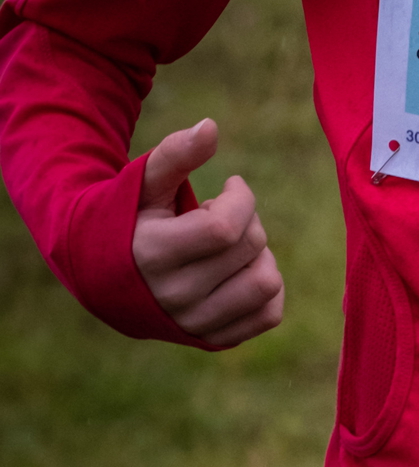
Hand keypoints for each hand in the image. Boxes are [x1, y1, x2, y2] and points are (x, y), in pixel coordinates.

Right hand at [132, 119, 284, 348]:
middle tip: (223, 215)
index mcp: (154, 254)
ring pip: (266, 282)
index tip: (231, 186)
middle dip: (248, 219)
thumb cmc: (127, 218)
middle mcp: (174, 296)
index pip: (225, 227)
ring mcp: (194, 322)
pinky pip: (269, 314)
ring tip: (233, 244)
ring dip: (260, 253)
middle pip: (249, 248)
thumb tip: (211, 127)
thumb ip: (175, 153)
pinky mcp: (213, 339)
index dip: (241, 198)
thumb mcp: (142, 183)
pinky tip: (242, 268)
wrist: (103, 275)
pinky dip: (267, 287)